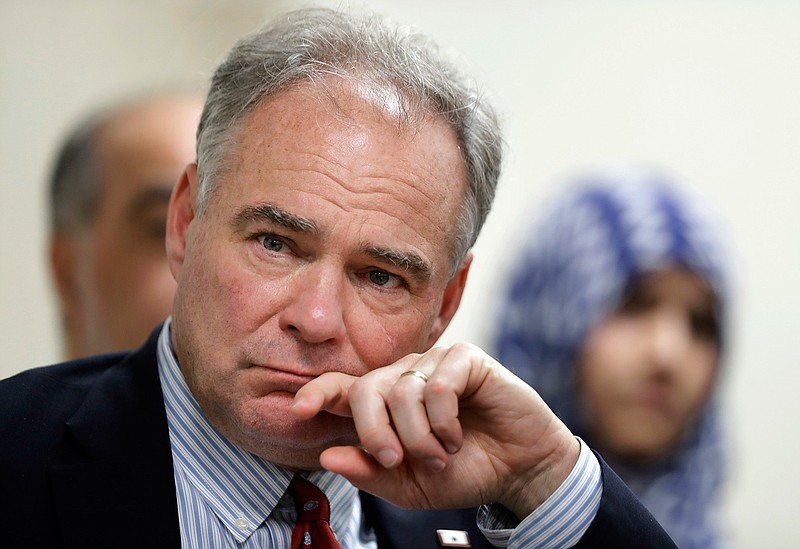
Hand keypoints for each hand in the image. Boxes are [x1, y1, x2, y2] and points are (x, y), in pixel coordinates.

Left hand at [291, 343, 578, 517]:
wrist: (519, 470)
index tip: (298, 408)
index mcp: (385, 406)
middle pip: (367, 388)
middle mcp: (405, 378)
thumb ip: (370, 473)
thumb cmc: (464, 473)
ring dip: (420, 435)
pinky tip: (458, 434)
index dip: (318, 392)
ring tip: (442, 454)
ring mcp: (434, 364)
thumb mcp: (410, 486)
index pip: (343, 388)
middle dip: (374, 430)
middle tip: (394, 459)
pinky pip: (438, 383)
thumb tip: (327, 456)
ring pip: (403, 391)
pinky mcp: (465, 359)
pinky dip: (445, 419)